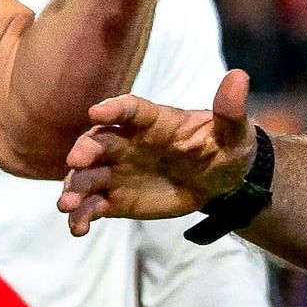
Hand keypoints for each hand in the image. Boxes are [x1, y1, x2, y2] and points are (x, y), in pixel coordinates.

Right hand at [59, 68, 256, 232]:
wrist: (220, 182)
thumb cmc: (225, 148)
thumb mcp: (234, 131)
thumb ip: (230, 109)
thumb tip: (239, 78)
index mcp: (153, 121)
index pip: (130, 110)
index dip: (113, 109)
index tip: (97, 112)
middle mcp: (128, 143)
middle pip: (98, 142)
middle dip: (84, 151)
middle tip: (75, 162)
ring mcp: (118, 171)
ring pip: (88, 176)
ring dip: (74, 188)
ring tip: (67, 204)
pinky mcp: (116, 198)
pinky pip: (93, 206)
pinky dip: (81, 216)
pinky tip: (78, 229)